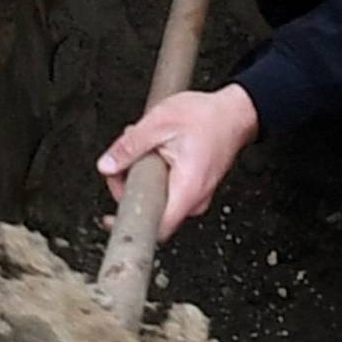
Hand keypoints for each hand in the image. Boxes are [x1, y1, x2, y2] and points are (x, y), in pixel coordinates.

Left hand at [97, 84, 260, 241]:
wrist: (235, 113)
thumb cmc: (208, 116)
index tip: (112, 218)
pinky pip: (167, 193)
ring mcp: (195, 197)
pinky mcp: (194, 190)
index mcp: (187, 188)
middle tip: (125, 162)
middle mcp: (194, 199)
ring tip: (144, 150)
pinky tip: (155, 155)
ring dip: (142, 179)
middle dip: (130, 187)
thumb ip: (129, 146)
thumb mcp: (159, 123)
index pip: (156, 228)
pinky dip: (155, 177)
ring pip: (157, 201)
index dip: (130, 224)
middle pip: (151, 212)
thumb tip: (107, 165)